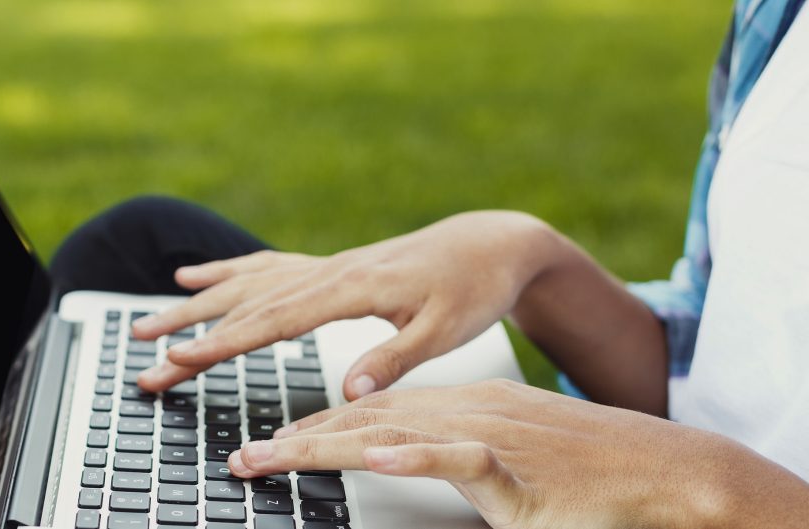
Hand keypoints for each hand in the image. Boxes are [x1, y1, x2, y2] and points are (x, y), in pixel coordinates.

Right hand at [134, 211, 559, 398]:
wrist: (489, 243)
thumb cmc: (471, 289)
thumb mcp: (446, 330)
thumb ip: (395, 357)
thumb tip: (349, 388)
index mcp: (351, 288)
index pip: (272, 320)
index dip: (222, 342)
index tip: (180, 357)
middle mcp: (327, 272)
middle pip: (243, 304)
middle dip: (188, 332)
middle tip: (143, 356)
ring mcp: (322, 267)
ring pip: (244, 285)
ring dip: (192, 305)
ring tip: (145, 322)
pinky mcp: (326, 268)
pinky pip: (262, 268)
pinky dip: (222, 273)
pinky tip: (190, 276)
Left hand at [226, 379, 808, 528]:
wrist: (656, 470)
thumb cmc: (575, 473)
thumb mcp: (494, 463)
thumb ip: (442, 460)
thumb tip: (391, 462)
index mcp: (452, 409)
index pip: (366, 418)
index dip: (310, 433)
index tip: (263, 449)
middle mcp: (460, 412)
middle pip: (363, 423)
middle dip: (297, 441)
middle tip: (244, 460)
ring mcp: (486, 433)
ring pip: (393, 436)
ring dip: (329, 448)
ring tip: (277, 457)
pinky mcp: (515, 464)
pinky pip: (460, 460)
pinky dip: (418, 458)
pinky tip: (380, 459)